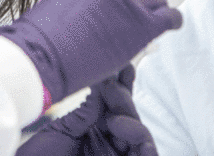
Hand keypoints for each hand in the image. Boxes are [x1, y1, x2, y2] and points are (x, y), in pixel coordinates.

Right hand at [0, 0, 180, 103]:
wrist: (43, 55)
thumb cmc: (45, 41)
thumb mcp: (66, 8)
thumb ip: (89, 5)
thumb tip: (107, 20)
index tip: (124, 11)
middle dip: (141, 3)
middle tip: (135, 23)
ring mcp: (131, 0)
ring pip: (157, 1)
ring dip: (155, 13)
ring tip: (150, 28)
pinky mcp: (144, 22)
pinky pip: (170, 16)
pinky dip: (173, 22)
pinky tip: (171, 28)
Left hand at [16, 65, 157, 155]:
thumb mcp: (63, 130)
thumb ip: (87, 111)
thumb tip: (106, 80)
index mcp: (96, 134)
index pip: (117, 108)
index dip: (123, 87)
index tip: (122, 66)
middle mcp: (110, 147)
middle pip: (131, 120)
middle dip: (123, 100)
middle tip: (109, 85)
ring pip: (142, 136)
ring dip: (131, 118)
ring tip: (111, 114)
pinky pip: (149, 155)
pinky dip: (141, 138)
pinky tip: (119, 124)